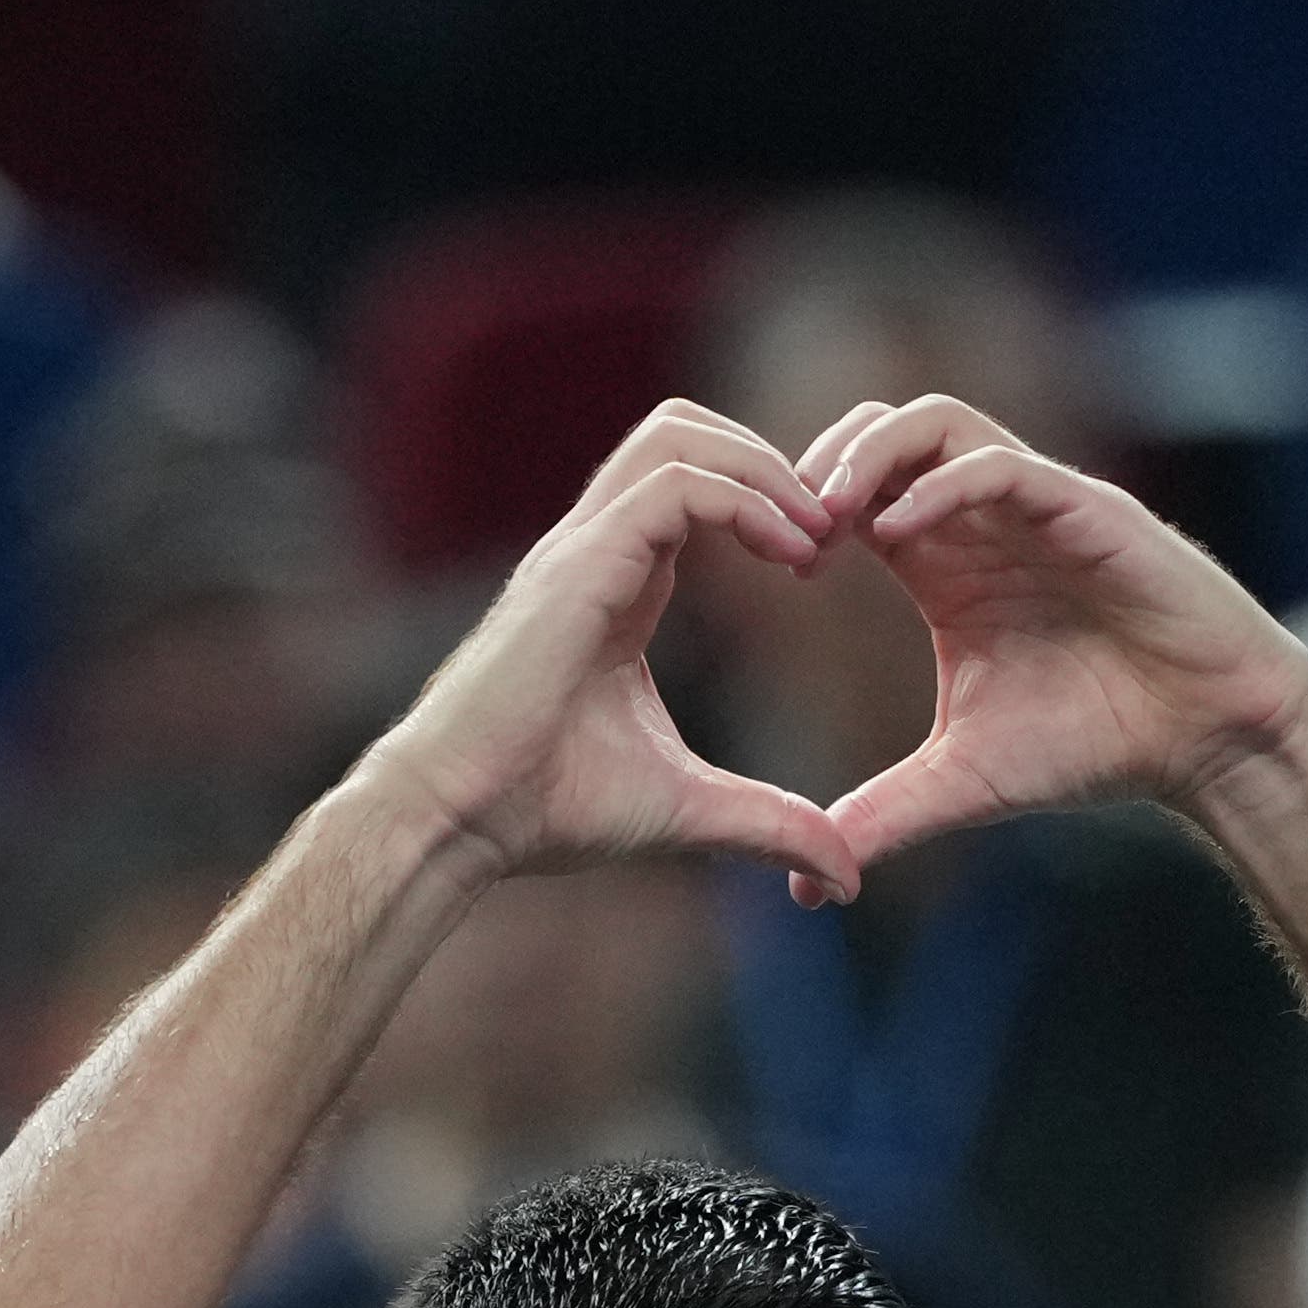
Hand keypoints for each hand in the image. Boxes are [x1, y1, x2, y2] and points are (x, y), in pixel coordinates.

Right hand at [359, 405, 848, 897]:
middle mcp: (597, 547)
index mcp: (619, 582)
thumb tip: (845, 877)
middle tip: (833, 530)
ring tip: (820, 533)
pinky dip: (744, 500)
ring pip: (677, 435)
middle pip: (685, 431)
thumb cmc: (546, 810)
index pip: (693, 485)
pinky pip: (673, 486)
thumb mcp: (689, 811)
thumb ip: (768, 823)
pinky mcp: (579, 565)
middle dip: (770, 460)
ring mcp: (582, 547)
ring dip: (764, 468)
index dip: (767, 500)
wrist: (461, 819)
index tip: (824, 561)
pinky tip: (792, 554)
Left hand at [794, 397, 1307, 881]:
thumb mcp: (964, 779)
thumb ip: (884, 815)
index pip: (854, 492)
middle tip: (780, 526)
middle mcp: (983, 519)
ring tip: (827, 509)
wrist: (1205, 740)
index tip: (768, 565)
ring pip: (937, 423)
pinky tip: (898, 531)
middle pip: (881, 432)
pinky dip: (943, 485)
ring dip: (872, 453)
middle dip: (820, 462)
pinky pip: (1002, 466)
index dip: (799, 511)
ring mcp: (1034, 505)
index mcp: (945, 562)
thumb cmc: (1097, 743)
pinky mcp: (1084, 509)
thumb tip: (809, 890)